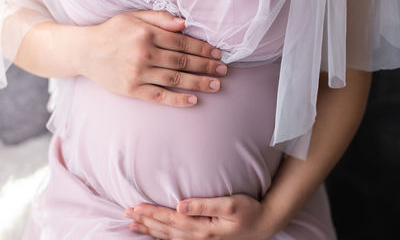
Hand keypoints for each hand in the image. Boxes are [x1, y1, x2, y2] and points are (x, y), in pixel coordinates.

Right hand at [80, 10, 227, 106]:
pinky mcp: (132, 90)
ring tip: (216, 85)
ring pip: (175, 79)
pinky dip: (177, 100)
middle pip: (183, 61)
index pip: (183, 42)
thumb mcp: (133, 17)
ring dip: (198, 83)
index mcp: (146, 34)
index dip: (203, 48)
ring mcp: (138, 74)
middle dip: (206, 66)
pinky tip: (193, 101)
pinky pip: (159, 96)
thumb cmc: (111, 32)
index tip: (217, 53)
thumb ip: (159, 19)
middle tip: (223, 70)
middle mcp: (144, 54)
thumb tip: (185, 23)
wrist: (84, 51)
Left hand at [124, 194, 270, 239]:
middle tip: (127, 214)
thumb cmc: (248, 210)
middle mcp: (198, 238)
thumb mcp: (229, 204)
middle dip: (145, 221)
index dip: (151, 213)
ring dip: (150, 231)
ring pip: (168, 237)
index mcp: (202, 228)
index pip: (170, 219)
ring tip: (133, 225)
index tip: (135, 206)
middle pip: (165, 230)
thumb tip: (180, 204)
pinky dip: (162, 238)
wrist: (264, 224)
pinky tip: (155, 235)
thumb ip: (204, 205)